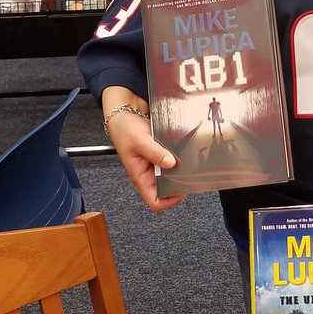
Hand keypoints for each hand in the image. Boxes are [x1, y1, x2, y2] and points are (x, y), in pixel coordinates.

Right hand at [101, 86, 182, 211]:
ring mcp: (155, 163)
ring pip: (171, 174)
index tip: (181, 190)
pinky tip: (183, 150)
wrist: (124, 112)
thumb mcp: (139, 141)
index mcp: (140, 176)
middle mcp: (148, 173)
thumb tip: (171, 164)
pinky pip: (171, 160)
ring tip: (187, 160)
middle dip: (178, 183)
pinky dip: (178, 157)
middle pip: (166, 189)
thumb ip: (155, 153)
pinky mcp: (160, 153)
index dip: (169, 201)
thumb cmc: (123, 129)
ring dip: (180, 169)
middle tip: (188, 173)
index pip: (154, 201)